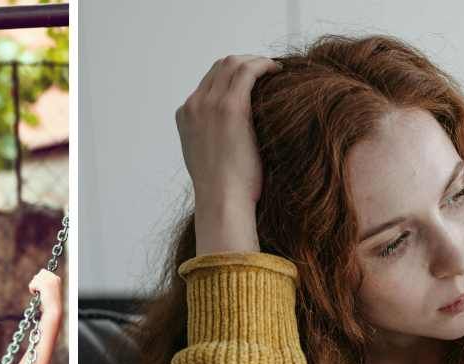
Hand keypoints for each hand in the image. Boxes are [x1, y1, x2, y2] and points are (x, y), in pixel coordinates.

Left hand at [28, 270, 62, 317]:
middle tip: (39, 291)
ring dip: (34, 286)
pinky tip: (37, 295)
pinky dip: (32, 290)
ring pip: (35, 278)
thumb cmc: (50, 305)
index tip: (41, 289)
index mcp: (57, 279)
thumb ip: (44, 283)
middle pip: (40, 273)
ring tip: (39, 294)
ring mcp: (49, 281)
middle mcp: (54, 278)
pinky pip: (32, 284)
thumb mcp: (49, 291)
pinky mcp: (44, 285)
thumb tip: (36, 277)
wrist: (53, 311)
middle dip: (36, 281)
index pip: (43, 272)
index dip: (39, 280)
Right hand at [175, 55, 281, 254]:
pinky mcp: (230, 107)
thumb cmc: (221, 189)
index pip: (209, 81)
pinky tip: (277, 71)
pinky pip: (248, 71)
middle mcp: (194, 105)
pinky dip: (264, 65)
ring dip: (255, 62)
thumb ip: (210, 138)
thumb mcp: (205, 159)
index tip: (252, 80)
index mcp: (185, 116)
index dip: (232, 75)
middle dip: (245, 63)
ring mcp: (210, 104)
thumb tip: (229, 135)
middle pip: (220, 66)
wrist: (221, 200)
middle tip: (266, 71)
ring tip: (273, 70)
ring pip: (233, 63)